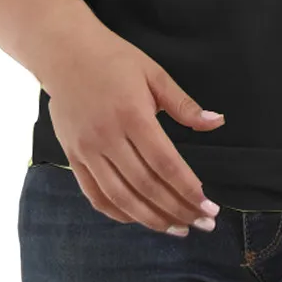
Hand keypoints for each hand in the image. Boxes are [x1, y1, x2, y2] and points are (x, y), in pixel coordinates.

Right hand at [41, 29, 225, 235]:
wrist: (64, 53)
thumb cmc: (115, 60)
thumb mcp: (155, 74)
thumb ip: (184, 104)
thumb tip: (217, 122)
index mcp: (133, 116)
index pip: (165, 164)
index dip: (188, 189)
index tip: (210, 207)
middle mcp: (108, 138)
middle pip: (146, 186)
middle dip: (178, 209)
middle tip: (203, 224)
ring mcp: (87, 151)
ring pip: (121, 197)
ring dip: (151, 219)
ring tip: (177, 229)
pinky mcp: (72, 157)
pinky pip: (95, 195)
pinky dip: (118, 212)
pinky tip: (140, 219)